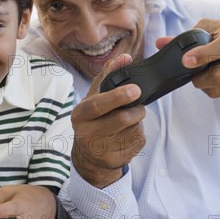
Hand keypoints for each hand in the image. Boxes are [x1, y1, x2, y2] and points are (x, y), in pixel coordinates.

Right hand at [70, 54, 146, 187]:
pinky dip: (138, 135)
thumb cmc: (93, 121)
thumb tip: (124, 58)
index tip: (136, 90)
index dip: (118, 96)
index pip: (98, 105)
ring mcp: (102, 149)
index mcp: (80, 114)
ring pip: (133, 129)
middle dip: (136, 110)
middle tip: (139, 106)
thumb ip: (108, 76)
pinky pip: (138, 142)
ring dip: (137, 122)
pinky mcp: (116, 160)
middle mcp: (88, 133)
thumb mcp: (94, 98)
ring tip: (128, 122)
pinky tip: (127, 136)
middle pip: (122, 118)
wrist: (89, 157)